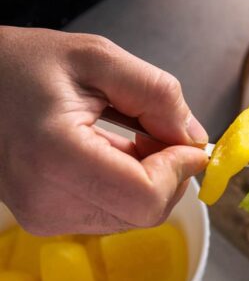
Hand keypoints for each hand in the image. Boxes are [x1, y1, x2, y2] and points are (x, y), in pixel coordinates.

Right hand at [0, 26, 207, 234]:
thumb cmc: (21, 66)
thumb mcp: (97, 59)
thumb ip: (158, 95)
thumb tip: (195, 139)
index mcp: (56, 157)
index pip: (146, 196)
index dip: (179, 170)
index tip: (188, 143)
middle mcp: (47, 201)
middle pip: (146, 212)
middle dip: (168, 174)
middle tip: (157, 134)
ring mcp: (45, 218)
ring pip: (135, 217)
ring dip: (148, 180)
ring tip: (124, 139)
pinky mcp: (48, 221)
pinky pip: (114, 215)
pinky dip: (128, 188)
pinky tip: (110, 155)